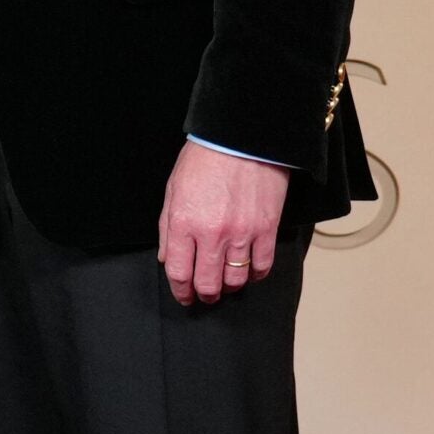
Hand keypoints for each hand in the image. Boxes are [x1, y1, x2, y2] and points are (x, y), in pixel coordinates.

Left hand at [157, 143, 289, 305]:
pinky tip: (249, 272)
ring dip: (229, 287)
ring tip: (227, 284)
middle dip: (204, 295)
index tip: (184, 296)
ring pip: (235, 280)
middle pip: (207, 284)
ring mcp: (241, 233)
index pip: (178, 272)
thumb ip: (167, 228)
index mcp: (183, 222)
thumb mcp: (173, 190)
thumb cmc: (205, 158)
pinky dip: (255, 275)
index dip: (180, 291)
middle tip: (205, 295)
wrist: (241, 137)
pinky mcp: (266, 229)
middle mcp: (211, 233)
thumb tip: (167, 258)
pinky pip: (262, 266)